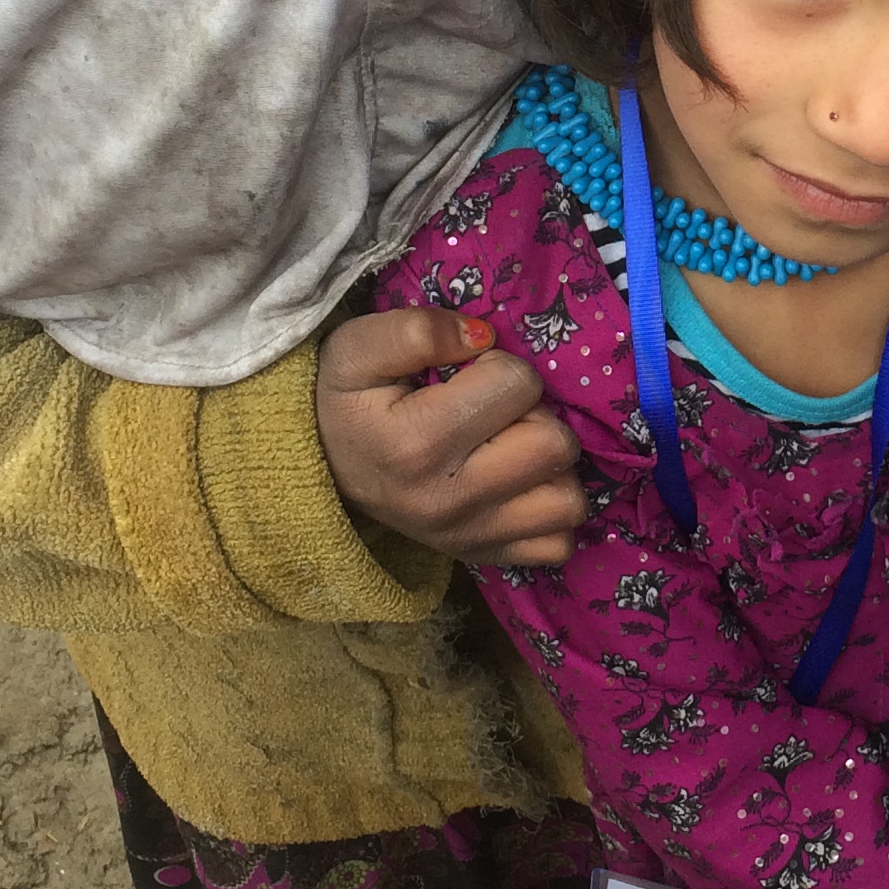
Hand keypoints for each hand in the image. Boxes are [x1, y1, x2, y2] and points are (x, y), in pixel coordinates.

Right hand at [316, 308, 584, 564]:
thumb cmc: (347, 405)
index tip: (467, 377)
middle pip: (555, 444)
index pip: (518, 384)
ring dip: (550, 467)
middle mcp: (451, 500)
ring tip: (512, 450)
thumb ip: (417, 329)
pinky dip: (549, 514)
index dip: (500, 367)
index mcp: (418, 443)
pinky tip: (520, 488)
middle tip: (495, 413)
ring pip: (568, 500)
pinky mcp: (486, 559)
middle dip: (533, 414)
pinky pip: (558, 545)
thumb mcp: (356, 349)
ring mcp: (472, 538)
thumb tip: (483, 336)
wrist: (320, 473)